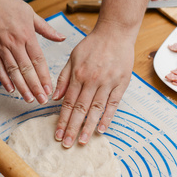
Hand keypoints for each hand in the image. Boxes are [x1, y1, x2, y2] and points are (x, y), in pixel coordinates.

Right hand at [0, 0, 65, 104]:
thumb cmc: (8, 4)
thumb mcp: (30, 13)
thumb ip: (46, 29)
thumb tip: (62, 38)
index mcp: (27, 35)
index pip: (38, 60)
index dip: (44, 76)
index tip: (50, 89)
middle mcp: (14, 42)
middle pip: (27, 69)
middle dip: (35, 86)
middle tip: (41, 100)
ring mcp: (0, 46)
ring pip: (13, 70)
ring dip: (21, 87)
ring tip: (28, 99)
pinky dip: (4, 79)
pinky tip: (11, 89)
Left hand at [52, 29, 134, 147]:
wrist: (115, 33)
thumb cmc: (92, 45)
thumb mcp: (73, 57)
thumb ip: (64, 78)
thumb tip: (55, 97)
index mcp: (78, 75)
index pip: (69, 103)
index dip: (62, 120)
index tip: (58, 134)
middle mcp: (92, 81)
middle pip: (81, 109)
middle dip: (72, 128)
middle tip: (67, 144)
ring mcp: (107, 83)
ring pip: (96, 109)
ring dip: (89, 127)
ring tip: (83, 141)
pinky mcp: (121, 84)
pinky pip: (113, 104)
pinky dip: (107, 117)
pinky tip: (102, 129)